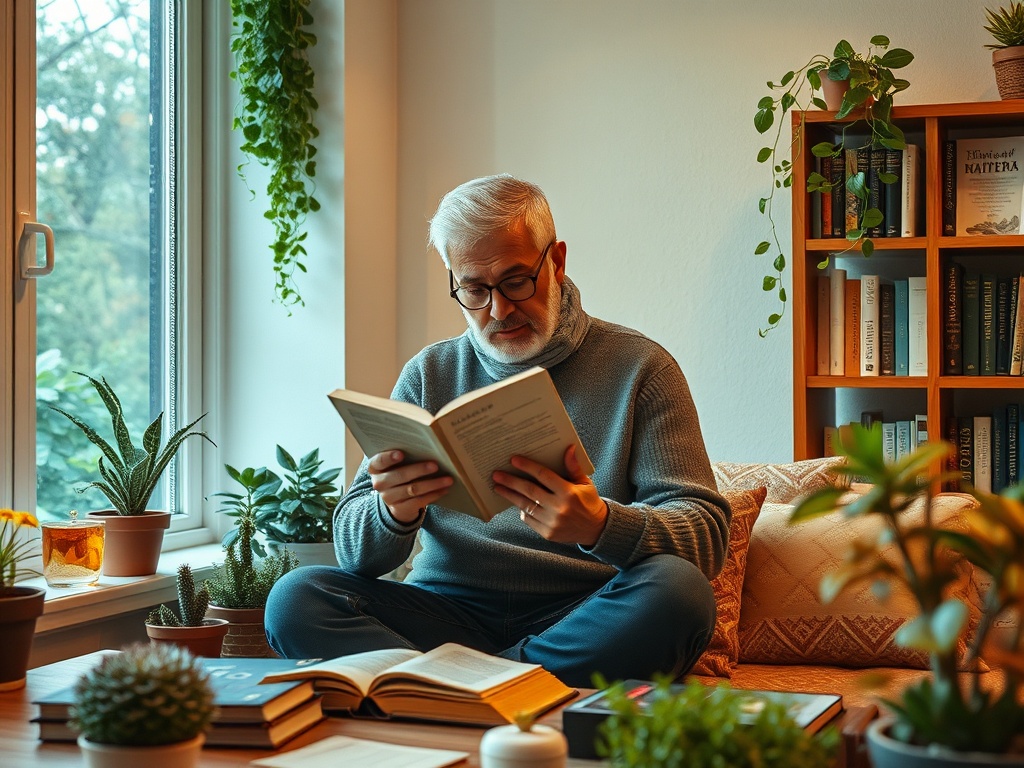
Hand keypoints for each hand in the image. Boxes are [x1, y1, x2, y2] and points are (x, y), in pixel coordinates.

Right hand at [368, 450, 453, 523]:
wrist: (397, 500)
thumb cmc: (400, 474)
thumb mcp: (397, 465)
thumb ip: (407, 455)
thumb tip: (430, 447)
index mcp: (376, 468)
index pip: (379, 461)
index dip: (389, 457)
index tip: (401, 454)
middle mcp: (379, 483)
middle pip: (400, 475)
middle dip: (420, 470)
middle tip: (436, 465)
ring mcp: (389, 498)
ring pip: (413, 489)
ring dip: (433, 483)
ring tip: (448, 479)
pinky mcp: (400, 509)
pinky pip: (419, 501)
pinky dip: (434, 494)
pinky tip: (444, 489)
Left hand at [492, 445, 607, 546]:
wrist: (596, 529)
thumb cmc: (589, 502)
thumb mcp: (585, 483)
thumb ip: (574, 467)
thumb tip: (568, 448)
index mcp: (569, 492)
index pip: (544, 475)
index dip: (527, 466)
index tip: (513, 460)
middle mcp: (559, 507)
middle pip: (529, 490)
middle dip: (511, 481)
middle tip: (496, 475)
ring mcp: (552, 522)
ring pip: (525, 506)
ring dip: (510, 496)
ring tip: (498, 488)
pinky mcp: (547, 533)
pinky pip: (529, 519)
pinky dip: (522, 510)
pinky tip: (516, 502)